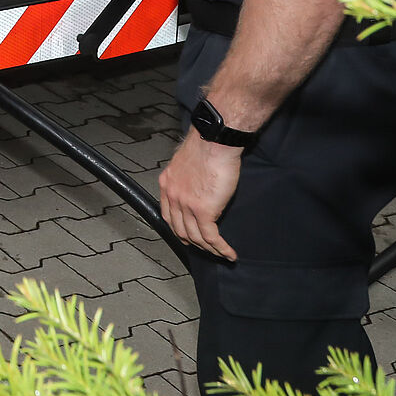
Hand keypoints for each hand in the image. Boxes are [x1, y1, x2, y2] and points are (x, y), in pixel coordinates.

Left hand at [158, 132, 240, 260]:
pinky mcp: (204, 210)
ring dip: (210, 249)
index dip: (179, 229)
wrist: (214, 140)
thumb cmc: (207, 145)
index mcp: (167, 183)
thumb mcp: (188, 162)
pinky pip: (211, 237)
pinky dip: (220, 248)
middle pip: (180, 230)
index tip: (189, 237)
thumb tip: (196, 186)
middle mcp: (172, 195)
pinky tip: (229, 253)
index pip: (168, 215)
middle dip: (194, 243)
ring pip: (195, 237)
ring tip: (221, 254)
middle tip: (207, 249)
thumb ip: (188, 177)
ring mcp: (186, 204)